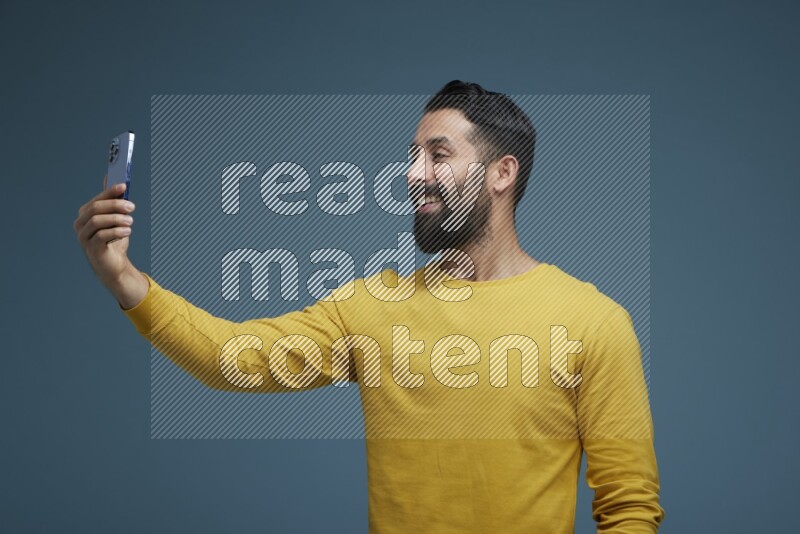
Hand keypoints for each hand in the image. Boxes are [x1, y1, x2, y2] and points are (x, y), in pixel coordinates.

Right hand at [74, 180, 147, 307]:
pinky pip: (101, 236)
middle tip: (132, 206)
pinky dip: (116, 231)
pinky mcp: (91, 248)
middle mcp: (81, 224)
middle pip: (95, 208)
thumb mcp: (116, 220)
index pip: (96, 200)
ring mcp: (84, 237)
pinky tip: (127, 231)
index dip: (109, 192)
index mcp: (85, 215)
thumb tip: (116, 182)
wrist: (114, 265)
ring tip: (131, 221)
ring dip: (116, 218)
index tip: (123, 186)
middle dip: (115, 205)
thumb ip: (115, 203)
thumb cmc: (114, 241)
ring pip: (97, 221)